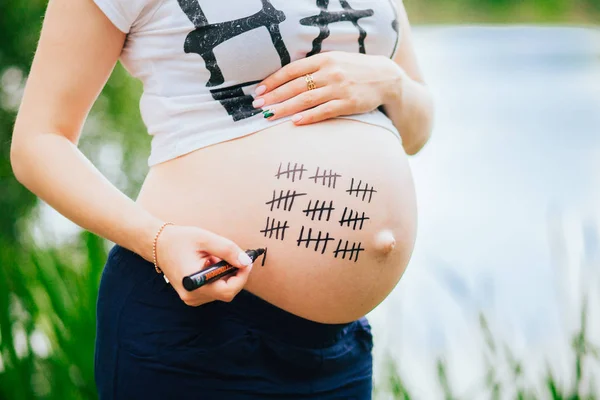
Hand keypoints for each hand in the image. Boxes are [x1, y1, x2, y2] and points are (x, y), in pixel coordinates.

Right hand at [154, 224, 253, 306]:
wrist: (159, 244)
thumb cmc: (180, 240)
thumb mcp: (206, 239)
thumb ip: (228, 250)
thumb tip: (246, 261)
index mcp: (195, 284)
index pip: (228, 290)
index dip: (242, 277)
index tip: (247, 261)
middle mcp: (193, 296)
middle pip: (227, 292)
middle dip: (234, 274)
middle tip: (234, 256)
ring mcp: (192, 298)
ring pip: (222, 291)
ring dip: (225, 275)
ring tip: (214, 257)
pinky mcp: (193, 295)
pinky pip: (214, 290)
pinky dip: (218, 277)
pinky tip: (209, 264)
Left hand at [252, 51, 402, 124]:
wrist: (385, 78)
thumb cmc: (354, 70)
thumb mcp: (334, 61)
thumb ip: (313, 68)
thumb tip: (286, 79)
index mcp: (324, 59)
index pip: (292, 70)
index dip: (274, 80)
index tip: (260, 90)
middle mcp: (330, 72)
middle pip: (295, 86)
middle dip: (274, 96)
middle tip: (258, 106)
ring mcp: (339, 88)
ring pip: (306, 99)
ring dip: (285, 108)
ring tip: (269, 115)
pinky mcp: (348, 103)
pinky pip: (324, 111)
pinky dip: (309, 117)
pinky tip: (295, 122)